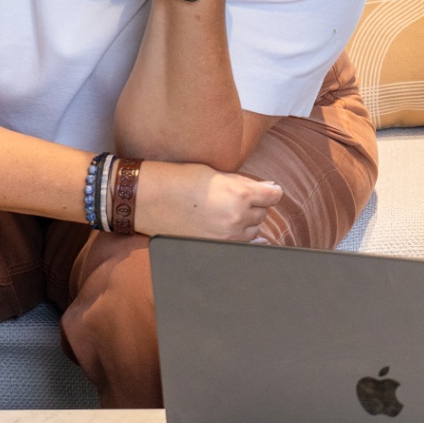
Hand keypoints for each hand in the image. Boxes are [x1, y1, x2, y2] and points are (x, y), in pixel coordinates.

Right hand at [135, 161, 280, 239]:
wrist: (149, 199)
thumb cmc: (181, 179)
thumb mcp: (217, 174)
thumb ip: (246, 183)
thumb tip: (271, 188)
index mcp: (239, 194)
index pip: (274, 196)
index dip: (270, 191)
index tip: (266, 190)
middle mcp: (237, 218)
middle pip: (263, 213)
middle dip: (254, 205)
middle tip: (235, 197)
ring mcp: (226, 237)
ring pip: (253, 231)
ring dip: (246, 221)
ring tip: (225, 211)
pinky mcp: (214, 248)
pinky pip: (239, 245)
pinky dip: (237, 235)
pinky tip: (229, 228)